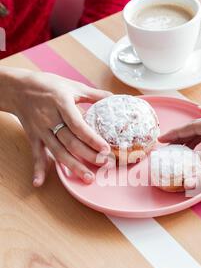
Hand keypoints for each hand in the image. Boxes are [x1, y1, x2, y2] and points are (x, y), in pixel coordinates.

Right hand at [3, 68, 111, 186]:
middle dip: (88, 155)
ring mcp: (41, 130)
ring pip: (58, 151)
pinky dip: (38, 169)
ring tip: (88, 177)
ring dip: (73, 166)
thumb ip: (94, 94)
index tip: (105, 149)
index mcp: (61, 104)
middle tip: (104, 164)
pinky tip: (39, 182)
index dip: (92, 139)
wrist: (18, 87)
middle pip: (70, 142)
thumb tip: (114, 98)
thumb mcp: (72, 85)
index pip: (78, 125)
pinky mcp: (34, 137)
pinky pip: (36, 154)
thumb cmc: (48, 85)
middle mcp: (50, 119)